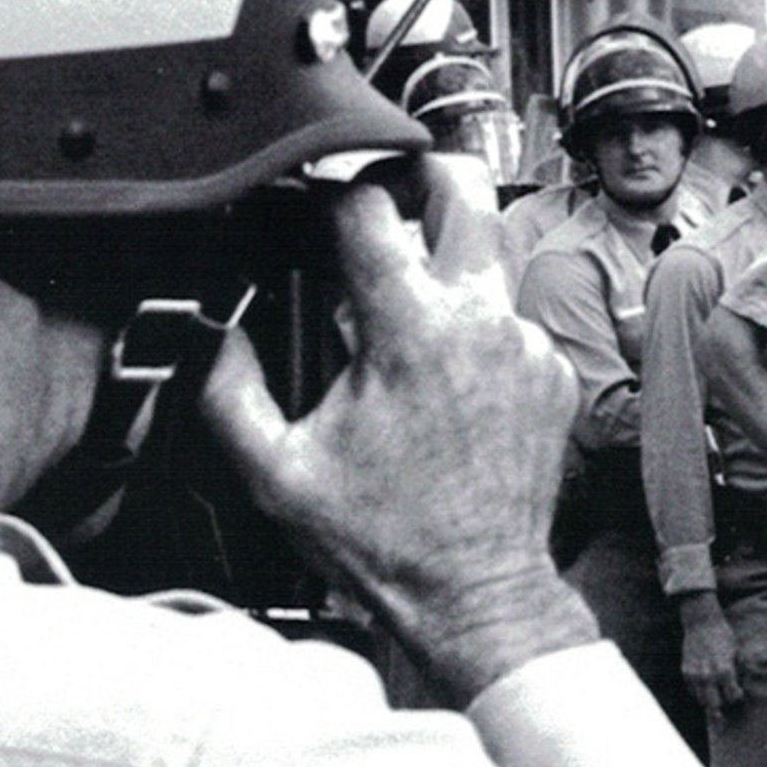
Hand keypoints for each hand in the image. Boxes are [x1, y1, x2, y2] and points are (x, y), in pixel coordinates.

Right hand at [204, 159, 595, 704]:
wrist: (478, 593)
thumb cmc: (386, 541)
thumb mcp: (276, 471)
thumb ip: (227, 391)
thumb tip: (215, 334)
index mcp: (411, 330)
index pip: (368, 207)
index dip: (326, 194)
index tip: (305, 214)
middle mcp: (481, 322)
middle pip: (465, 187)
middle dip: (418, 173)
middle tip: (380, 197)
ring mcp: (525, 345)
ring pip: (488, 257)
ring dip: (441, 265)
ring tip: (398, 312)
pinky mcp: (551, 374)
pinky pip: (508, 320)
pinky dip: (471, 330)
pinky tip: (438, 377)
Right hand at [678, 592, 743, 710]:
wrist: (702, 622)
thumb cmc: (723, 636)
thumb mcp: (736, 652)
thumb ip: (738, 671)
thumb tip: (742, 685)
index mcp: (724, 670)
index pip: (732, 697)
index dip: (737, 696)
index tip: (738, 691)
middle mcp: (708, 675)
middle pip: (715, 705)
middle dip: (722, 702)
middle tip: (726, 695)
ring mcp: (695, 674)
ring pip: (701, 700)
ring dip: (709, 698)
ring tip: (716, 691)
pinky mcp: (685, 671)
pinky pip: (692, 690)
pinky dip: (699, 691)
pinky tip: (706, 683)